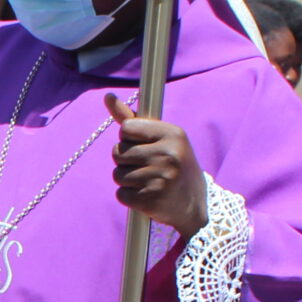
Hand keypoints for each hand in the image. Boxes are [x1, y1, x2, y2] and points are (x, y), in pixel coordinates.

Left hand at [104, 96, 206, 235]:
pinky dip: (129, 197)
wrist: (194, 205)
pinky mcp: (150, 200)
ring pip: (117, 174)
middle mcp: (168, 154)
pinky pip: (121, 194)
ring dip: (127, 180)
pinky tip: (146, 195)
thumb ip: (133, 119)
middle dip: (126, 160)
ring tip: (147, 181)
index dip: (129, 138)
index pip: (126, 128)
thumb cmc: (174, 165)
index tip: (143, 146)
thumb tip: (107, 96)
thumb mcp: (162, 138)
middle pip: (118, 152)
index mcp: (173, 134)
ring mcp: (160, 178)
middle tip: (146, 167)